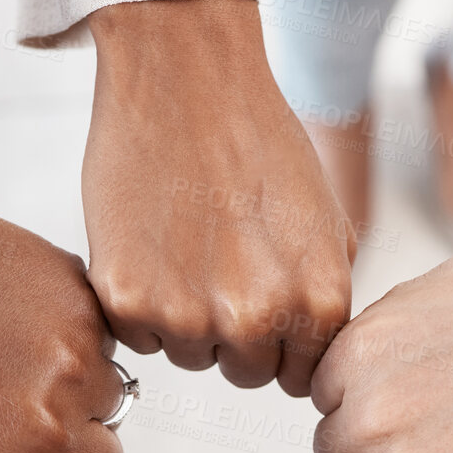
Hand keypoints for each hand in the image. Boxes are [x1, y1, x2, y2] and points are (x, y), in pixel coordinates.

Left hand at [0, 193, 124, 452]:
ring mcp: (70, 376)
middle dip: (75, 446)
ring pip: (113, 403)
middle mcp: (44, 444)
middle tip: (23, 408)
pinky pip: (107, 343)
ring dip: (81, 388)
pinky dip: (79, 336)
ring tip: (18, 360)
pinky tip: (21, 322)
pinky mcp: (82, 316)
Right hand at [84, 0, 353, 396]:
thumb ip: (324, 297)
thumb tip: (311, 354)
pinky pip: (138, 336)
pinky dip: (140, 302)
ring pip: (189, 356)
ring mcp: (188, 314)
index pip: (303, 377)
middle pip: (245, 374)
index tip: (266, 308)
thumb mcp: (326, 221)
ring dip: (186, 318)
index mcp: (318, 302)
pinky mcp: (127, 299)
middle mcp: (257, 318)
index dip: (283, 345)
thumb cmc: (259, 138)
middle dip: (236, 334)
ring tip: (187, 245)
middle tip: (221, 266)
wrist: (186, 76)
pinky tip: (152, 243)